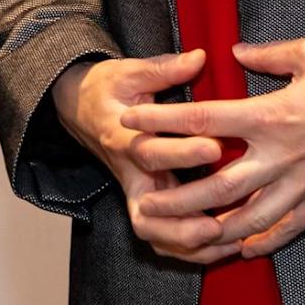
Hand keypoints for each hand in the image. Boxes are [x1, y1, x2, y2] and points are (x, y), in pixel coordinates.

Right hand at [49, 49, 245, 263]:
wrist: (78, 109)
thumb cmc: (106, 89)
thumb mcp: (129, 71)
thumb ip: (164, 69)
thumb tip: (199, 56)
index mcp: (123, 139)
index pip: (151, 152)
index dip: (182, 153)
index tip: (214, 147)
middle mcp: (128, 173)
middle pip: (148, 213)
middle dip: (184, 222)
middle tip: (219, 222)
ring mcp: (134, 192)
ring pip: (153, 234)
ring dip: (187, 244)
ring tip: (225, 242)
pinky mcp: (143, 203)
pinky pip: (160, 238)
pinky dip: (187, 249)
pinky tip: (220, 246)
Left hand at [119, 36, 304, 260]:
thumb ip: (266, 55)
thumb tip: (233, 54)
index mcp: (272, 114)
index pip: (204, 120)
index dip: (163, 123)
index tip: (132, 124)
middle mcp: (282, 155)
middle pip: (217, 184)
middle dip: (177, 197)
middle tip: (144, 203)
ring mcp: (304, 183)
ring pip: (248, 217)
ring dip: (211, 229)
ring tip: (182, 235)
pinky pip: (288, 228)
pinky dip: (262, 241)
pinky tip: (241, 248)